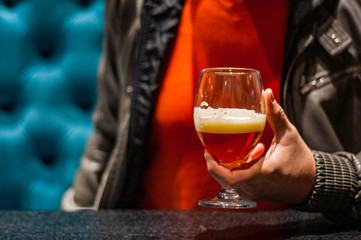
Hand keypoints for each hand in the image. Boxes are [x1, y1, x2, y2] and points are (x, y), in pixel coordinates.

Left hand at [205, 88, 315, 203]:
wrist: (313, 184)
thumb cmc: (302, 161)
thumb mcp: (289, 135)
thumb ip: (275, 114)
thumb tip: (267, 94)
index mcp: (261, 174)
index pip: (229, 177)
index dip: (213, 166)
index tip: (207, 152)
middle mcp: (255, 187)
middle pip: (224, 178)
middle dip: (217, 162)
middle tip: (213, 148)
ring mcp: (254, 193)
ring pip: (230, 180)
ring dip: (229, 165)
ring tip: (238, 150)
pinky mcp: (255, 194)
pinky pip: (239, 183)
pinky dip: (238, 170)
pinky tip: (249, 157)